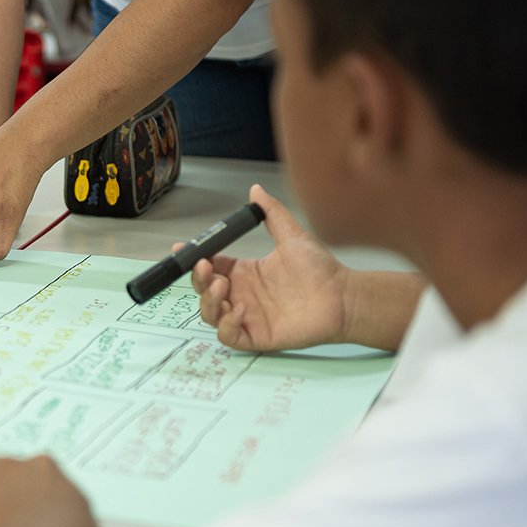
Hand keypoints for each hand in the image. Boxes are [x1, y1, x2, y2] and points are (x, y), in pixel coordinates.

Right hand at [191, 184, 349, 350]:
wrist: (343, 296)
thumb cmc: (320, 269)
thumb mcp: (291, 235)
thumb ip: (271, 212)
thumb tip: (256, 189)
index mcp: (244, 272)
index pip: (210, 266)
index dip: (194, 259)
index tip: (183, 248)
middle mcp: (241, 295)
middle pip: (203, 291)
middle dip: (198, 279)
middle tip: (206, 267)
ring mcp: (247, 317)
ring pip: (210, 314)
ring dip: (208, 301)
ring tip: (222, 286)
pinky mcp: (256, 337)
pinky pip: (229, 337)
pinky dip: (227, 325)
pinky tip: (240, 310)